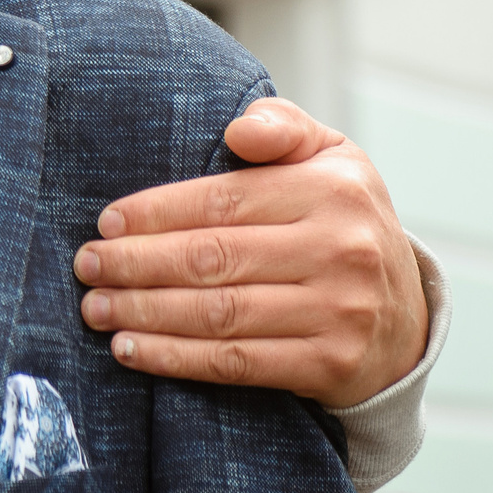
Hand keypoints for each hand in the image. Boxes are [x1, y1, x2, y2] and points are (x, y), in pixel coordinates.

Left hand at [71, 98, 427, 407]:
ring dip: (144, 312)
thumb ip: (283, 127)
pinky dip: (176, 358)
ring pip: (219, 314)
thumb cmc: (342, 222)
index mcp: (334, 192)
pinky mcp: (330, 364)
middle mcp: (342, 251)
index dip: (156, 212)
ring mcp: (340, 312)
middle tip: (86, 266)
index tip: (105, 223)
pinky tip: (131, 349)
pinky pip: (236, 362)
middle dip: (136, 264)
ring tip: (95, 308)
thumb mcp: (331, 158)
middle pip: (213, 258)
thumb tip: (238, 127)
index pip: (224, 201)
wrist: (407, 315)